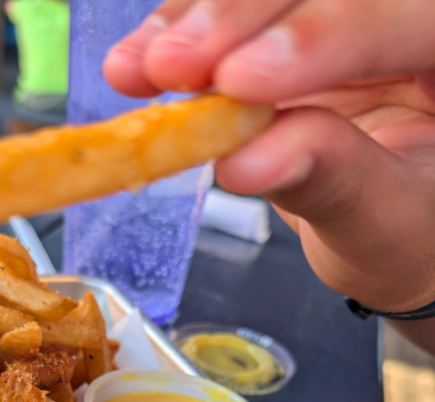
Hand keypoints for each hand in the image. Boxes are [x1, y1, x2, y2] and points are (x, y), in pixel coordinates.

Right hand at [103, 2, 434, 315]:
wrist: (391, 230)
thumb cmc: (408, 233)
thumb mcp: (380, 223)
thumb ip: (327, 180)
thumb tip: (245, 160)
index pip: (404, 16)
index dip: (323, 36)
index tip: (242, 81)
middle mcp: (406, 16)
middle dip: (239, 16)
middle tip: (175, 65)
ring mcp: (349, 14)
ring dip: (195, 18)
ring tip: (144, 68)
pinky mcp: (296, 24)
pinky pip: (235, 12)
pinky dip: (183, 32)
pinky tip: (141, 62)